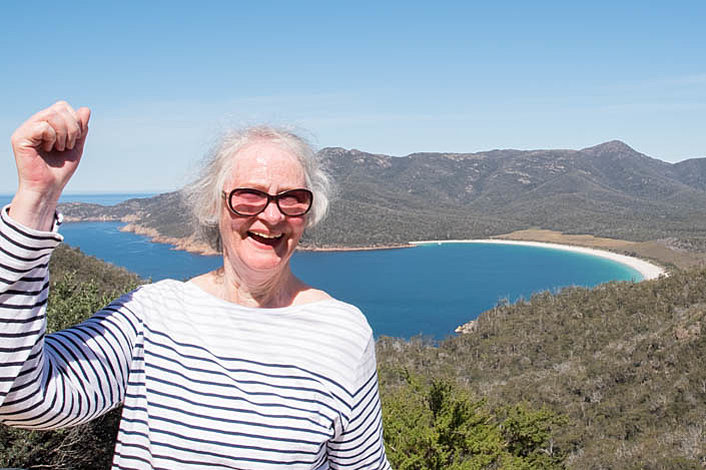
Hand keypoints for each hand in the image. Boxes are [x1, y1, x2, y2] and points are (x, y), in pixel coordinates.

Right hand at [9, 101, 90, 229]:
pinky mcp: (20, 138)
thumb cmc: (60, 170)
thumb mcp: (76, 146)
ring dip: (63, 135)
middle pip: (60, 108)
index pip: (63, 107)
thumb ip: (81, 128)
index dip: (75, 121)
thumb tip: (85, 109)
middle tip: (67, 146)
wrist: (49, 187)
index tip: (74, 141)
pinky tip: (47, 149)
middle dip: (72, 128)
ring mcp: (25, 129)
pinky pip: (43, 127)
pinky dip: (52, 139)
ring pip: (52, 115)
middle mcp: (34, 123)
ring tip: (58, 148)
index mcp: (45, 123)